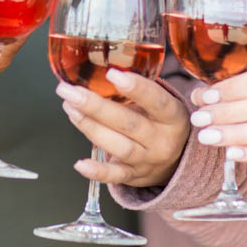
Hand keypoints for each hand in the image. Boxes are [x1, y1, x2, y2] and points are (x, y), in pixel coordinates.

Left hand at [58, 69, 190, 186]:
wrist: (176, 162)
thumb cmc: (161, 123)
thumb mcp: (161, 105)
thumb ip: (138, 91)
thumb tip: (99, 69)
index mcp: (172, 117)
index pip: (157, 101)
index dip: (136, 88)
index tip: (112, 74)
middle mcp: (162, 140)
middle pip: (129, 123)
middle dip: (95, 106)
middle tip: (71, 91)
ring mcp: (148, 160)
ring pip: (119, 147)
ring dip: (90, 127)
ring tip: (70, 109)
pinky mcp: (134, 176)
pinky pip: (115, 177)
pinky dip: (97, 172)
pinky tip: (80, 163)